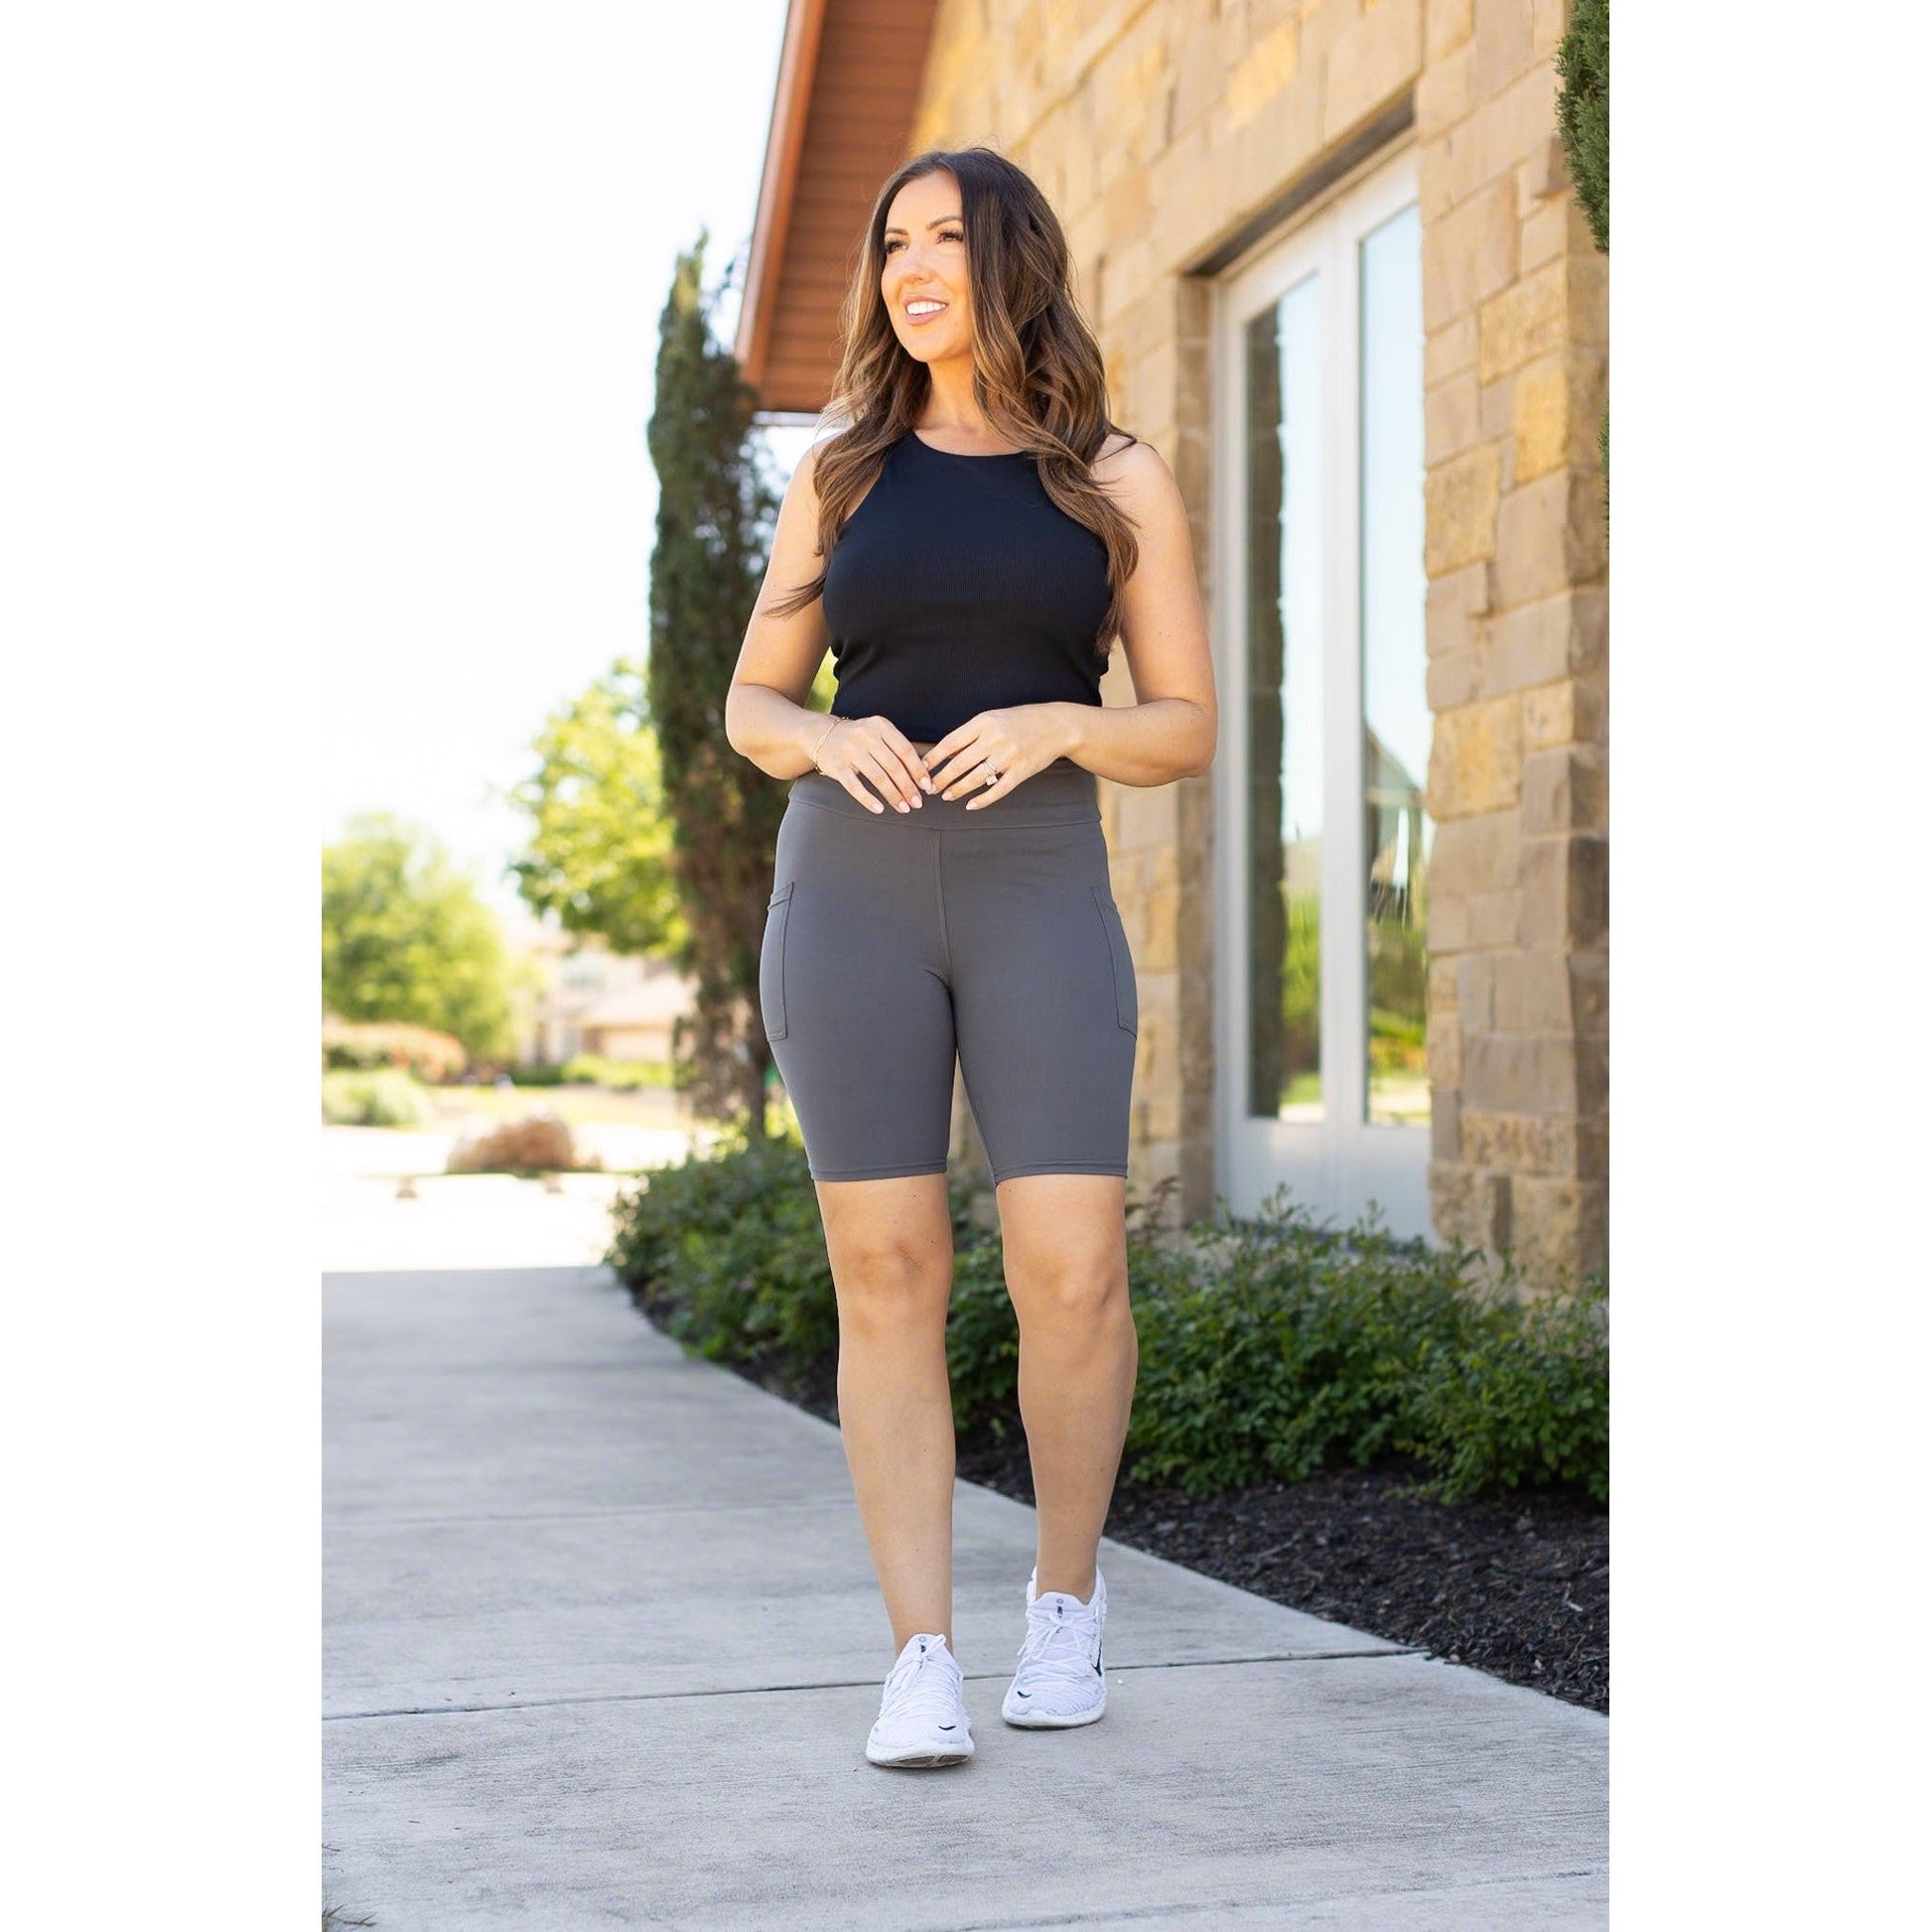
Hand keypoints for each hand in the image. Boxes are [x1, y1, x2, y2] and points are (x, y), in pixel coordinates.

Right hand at [810, 713, 934, 813]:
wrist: (822, 735)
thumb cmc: (859, 739)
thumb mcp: (879, 734)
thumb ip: (898, 749)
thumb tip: (924, 775)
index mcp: (880, 726)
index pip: (905, 750)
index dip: (918, 770)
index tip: (927, 786)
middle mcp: (865, 735)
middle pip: (893, 766)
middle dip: (908, 787)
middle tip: (917, 803)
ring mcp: (850, 750)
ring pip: (877, 777)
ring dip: (893, 795)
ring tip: (903, 808)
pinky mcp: (837, 765)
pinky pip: (854, 786)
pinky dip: (868, 799)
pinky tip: (879, 809)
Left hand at [922, 706, 1072, 807]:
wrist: (1056, 726)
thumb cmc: (1020, 721)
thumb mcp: (993, 718)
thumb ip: (971, 733)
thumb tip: (944, 752)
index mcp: (984, 722)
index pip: (951, 742)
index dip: (934, 758)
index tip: (922, 769)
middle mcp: (995, 738)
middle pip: (959, 763)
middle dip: (941, 778)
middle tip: (930, 788)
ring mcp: (1008, 756)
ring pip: (975, 778)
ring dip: (957, 790)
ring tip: (946, 796)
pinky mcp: (1021, 771)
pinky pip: (997, 790)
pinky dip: (982, 800)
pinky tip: (970, 805)